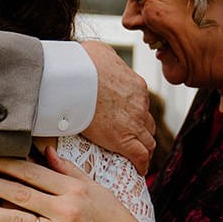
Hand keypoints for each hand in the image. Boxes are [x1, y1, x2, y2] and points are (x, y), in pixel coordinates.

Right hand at [80, 41, 154, 175]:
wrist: (74, 78)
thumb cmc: (81, 63)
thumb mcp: (99, 51)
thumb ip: (105, 57)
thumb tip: (99, 56)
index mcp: (136, 86)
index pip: (142, 106)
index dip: (136, 115)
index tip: (130, 121)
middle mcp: (140, 104)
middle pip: (148, 124)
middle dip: (143, 133)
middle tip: (135, 141)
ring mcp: (134, 122)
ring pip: (147, 141)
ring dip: (143, 149)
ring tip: (138, 158)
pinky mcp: (124, 139)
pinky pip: (139, 156)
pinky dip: (140, 164)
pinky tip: (138, 169)